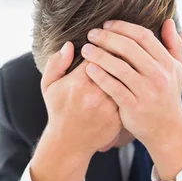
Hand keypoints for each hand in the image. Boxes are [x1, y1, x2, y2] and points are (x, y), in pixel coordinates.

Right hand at [30, 42, 121, 180]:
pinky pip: (130, 95)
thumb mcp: (49, 86)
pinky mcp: (119, 116)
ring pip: (126, 79)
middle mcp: (96, 93)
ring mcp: (110, 106)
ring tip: (131, 59)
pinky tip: (133, 78)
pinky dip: (132, 85)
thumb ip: (56, 63)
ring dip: (130, 67)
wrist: (69, 143)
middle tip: (124, 43)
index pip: (100, 52)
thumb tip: (69, 45)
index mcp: (79, 81)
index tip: (108, 37)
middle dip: (122, 51)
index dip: (106, 42)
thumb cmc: (59, 111)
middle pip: (117, 64)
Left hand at [82, 20, 181, 180]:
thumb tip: (167, 21)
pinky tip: (89, 69)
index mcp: (167, 63)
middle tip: (91, 34)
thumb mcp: (178, 70)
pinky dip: (101, 77)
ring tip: (86, 50)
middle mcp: (158, 76)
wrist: (167, 130)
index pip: (143, 36)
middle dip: (107, 38)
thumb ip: (174, 45)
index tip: (106, 24)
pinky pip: (114, 88)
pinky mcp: (134, 107)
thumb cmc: (168, 96)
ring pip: (120, 67)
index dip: (123, 27)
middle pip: (129, 48)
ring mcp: (147, 92)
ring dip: (100, 55)